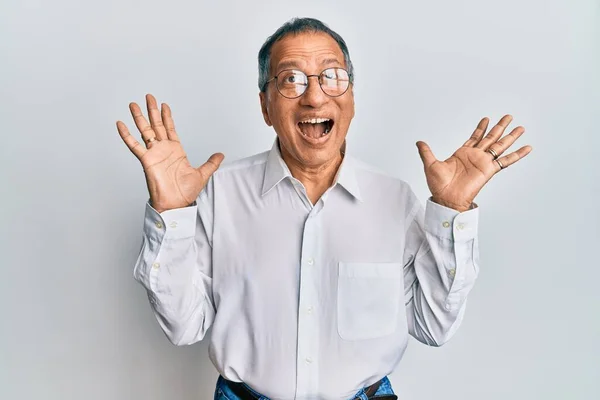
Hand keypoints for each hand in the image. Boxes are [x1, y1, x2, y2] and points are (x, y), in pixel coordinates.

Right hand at [116, 94, 224, 212]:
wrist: (176, 204)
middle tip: (148, 96)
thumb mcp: (203, 174)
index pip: (170, 129)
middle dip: (152, 110)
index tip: (164, 104)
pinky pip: (134, 145)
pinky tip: (121, 124)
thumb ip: (211, 163)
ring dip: (139, 118)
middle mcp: (163, 150)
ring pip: (145, 131)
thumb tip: (221, 155)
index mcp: (176, 151)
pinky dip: (126, 135)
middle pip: (156, 125)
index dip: (167, 117)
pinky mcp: (146, 160)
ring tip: (133, 104)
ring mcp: (154, 154)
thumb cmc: (185, 192)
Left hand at [416, 115, 531, 211]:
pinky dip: (517, 154)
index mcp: (462, 154)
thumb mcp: (430, 164)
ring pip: (500, 146)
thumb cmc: (439, 186)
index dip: (481, 128)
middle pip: (491, 138)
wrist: (446, 198)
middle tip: (508, 117)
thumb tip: (419, 142)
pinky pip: (506, 161)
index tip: (487, 119)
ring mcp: (483, 162)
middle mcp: (475, 156)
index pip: (475, 137)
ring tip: (521, 128)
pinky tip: (527, 148)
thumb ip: (426, 152)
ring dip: (510, 137)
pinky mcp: (489, 170)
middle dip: (500, 127)